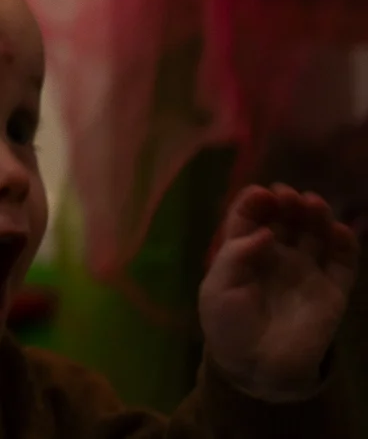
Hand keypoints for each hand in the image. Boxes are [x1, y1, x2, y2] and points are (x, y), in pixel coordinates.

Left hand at [200, 183, 358, 399]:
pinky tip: (338, 230)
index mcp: (244, 251)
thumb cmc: (228, 325)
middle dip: (287, 201)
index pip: (251, 216)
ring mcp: (306, 271)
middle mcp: (277, 256)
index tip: (261, 194)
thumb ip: (237, 256)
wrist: (256, 367)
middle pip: (286, 218)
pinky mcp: (332, 291)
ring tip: (312, 203)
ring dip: (317, 214)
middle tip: (288, 196)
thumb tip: (266, 232)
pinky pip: (343, 262)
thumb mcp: (218, 287)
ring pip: (316, 233)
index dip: (256, 201)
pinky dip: (345, 242)